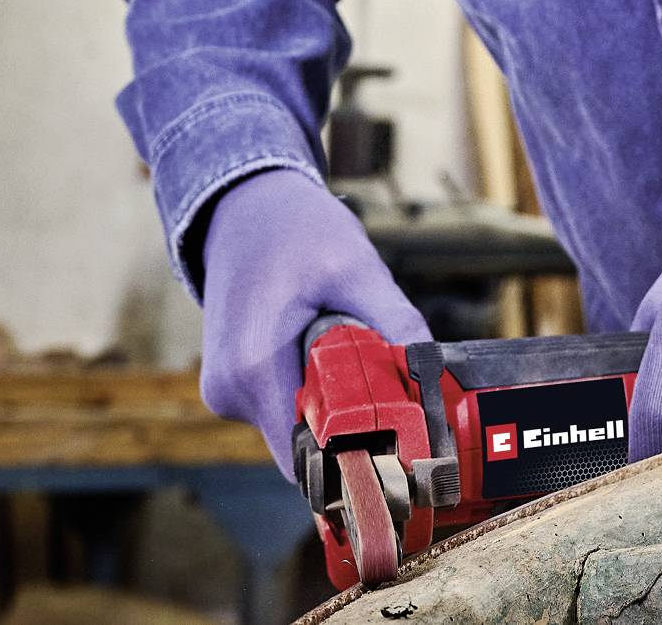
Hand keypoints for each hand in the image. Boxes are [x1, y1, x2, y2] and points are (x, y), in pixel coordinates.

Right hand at [198, 167, 431, 476]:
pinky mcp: (237, 383)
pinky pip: (286, 405)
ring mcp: (227, 391)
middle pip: (307, 445)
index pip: (309, 457)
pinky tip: (326, 343)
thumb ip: (394, 320)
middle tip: (393, 382)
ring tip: (351, 341)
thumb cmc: (295, 228)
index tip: (407, 444)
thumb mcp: (355, 265)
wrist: (246, 204)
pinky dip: (314, 386)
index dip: (360, 456)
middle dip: (354, 422)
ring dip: (334, 399)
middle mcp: (230, 393)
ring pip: (298, 426)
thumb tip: (434, 371)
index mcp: (253, 371)